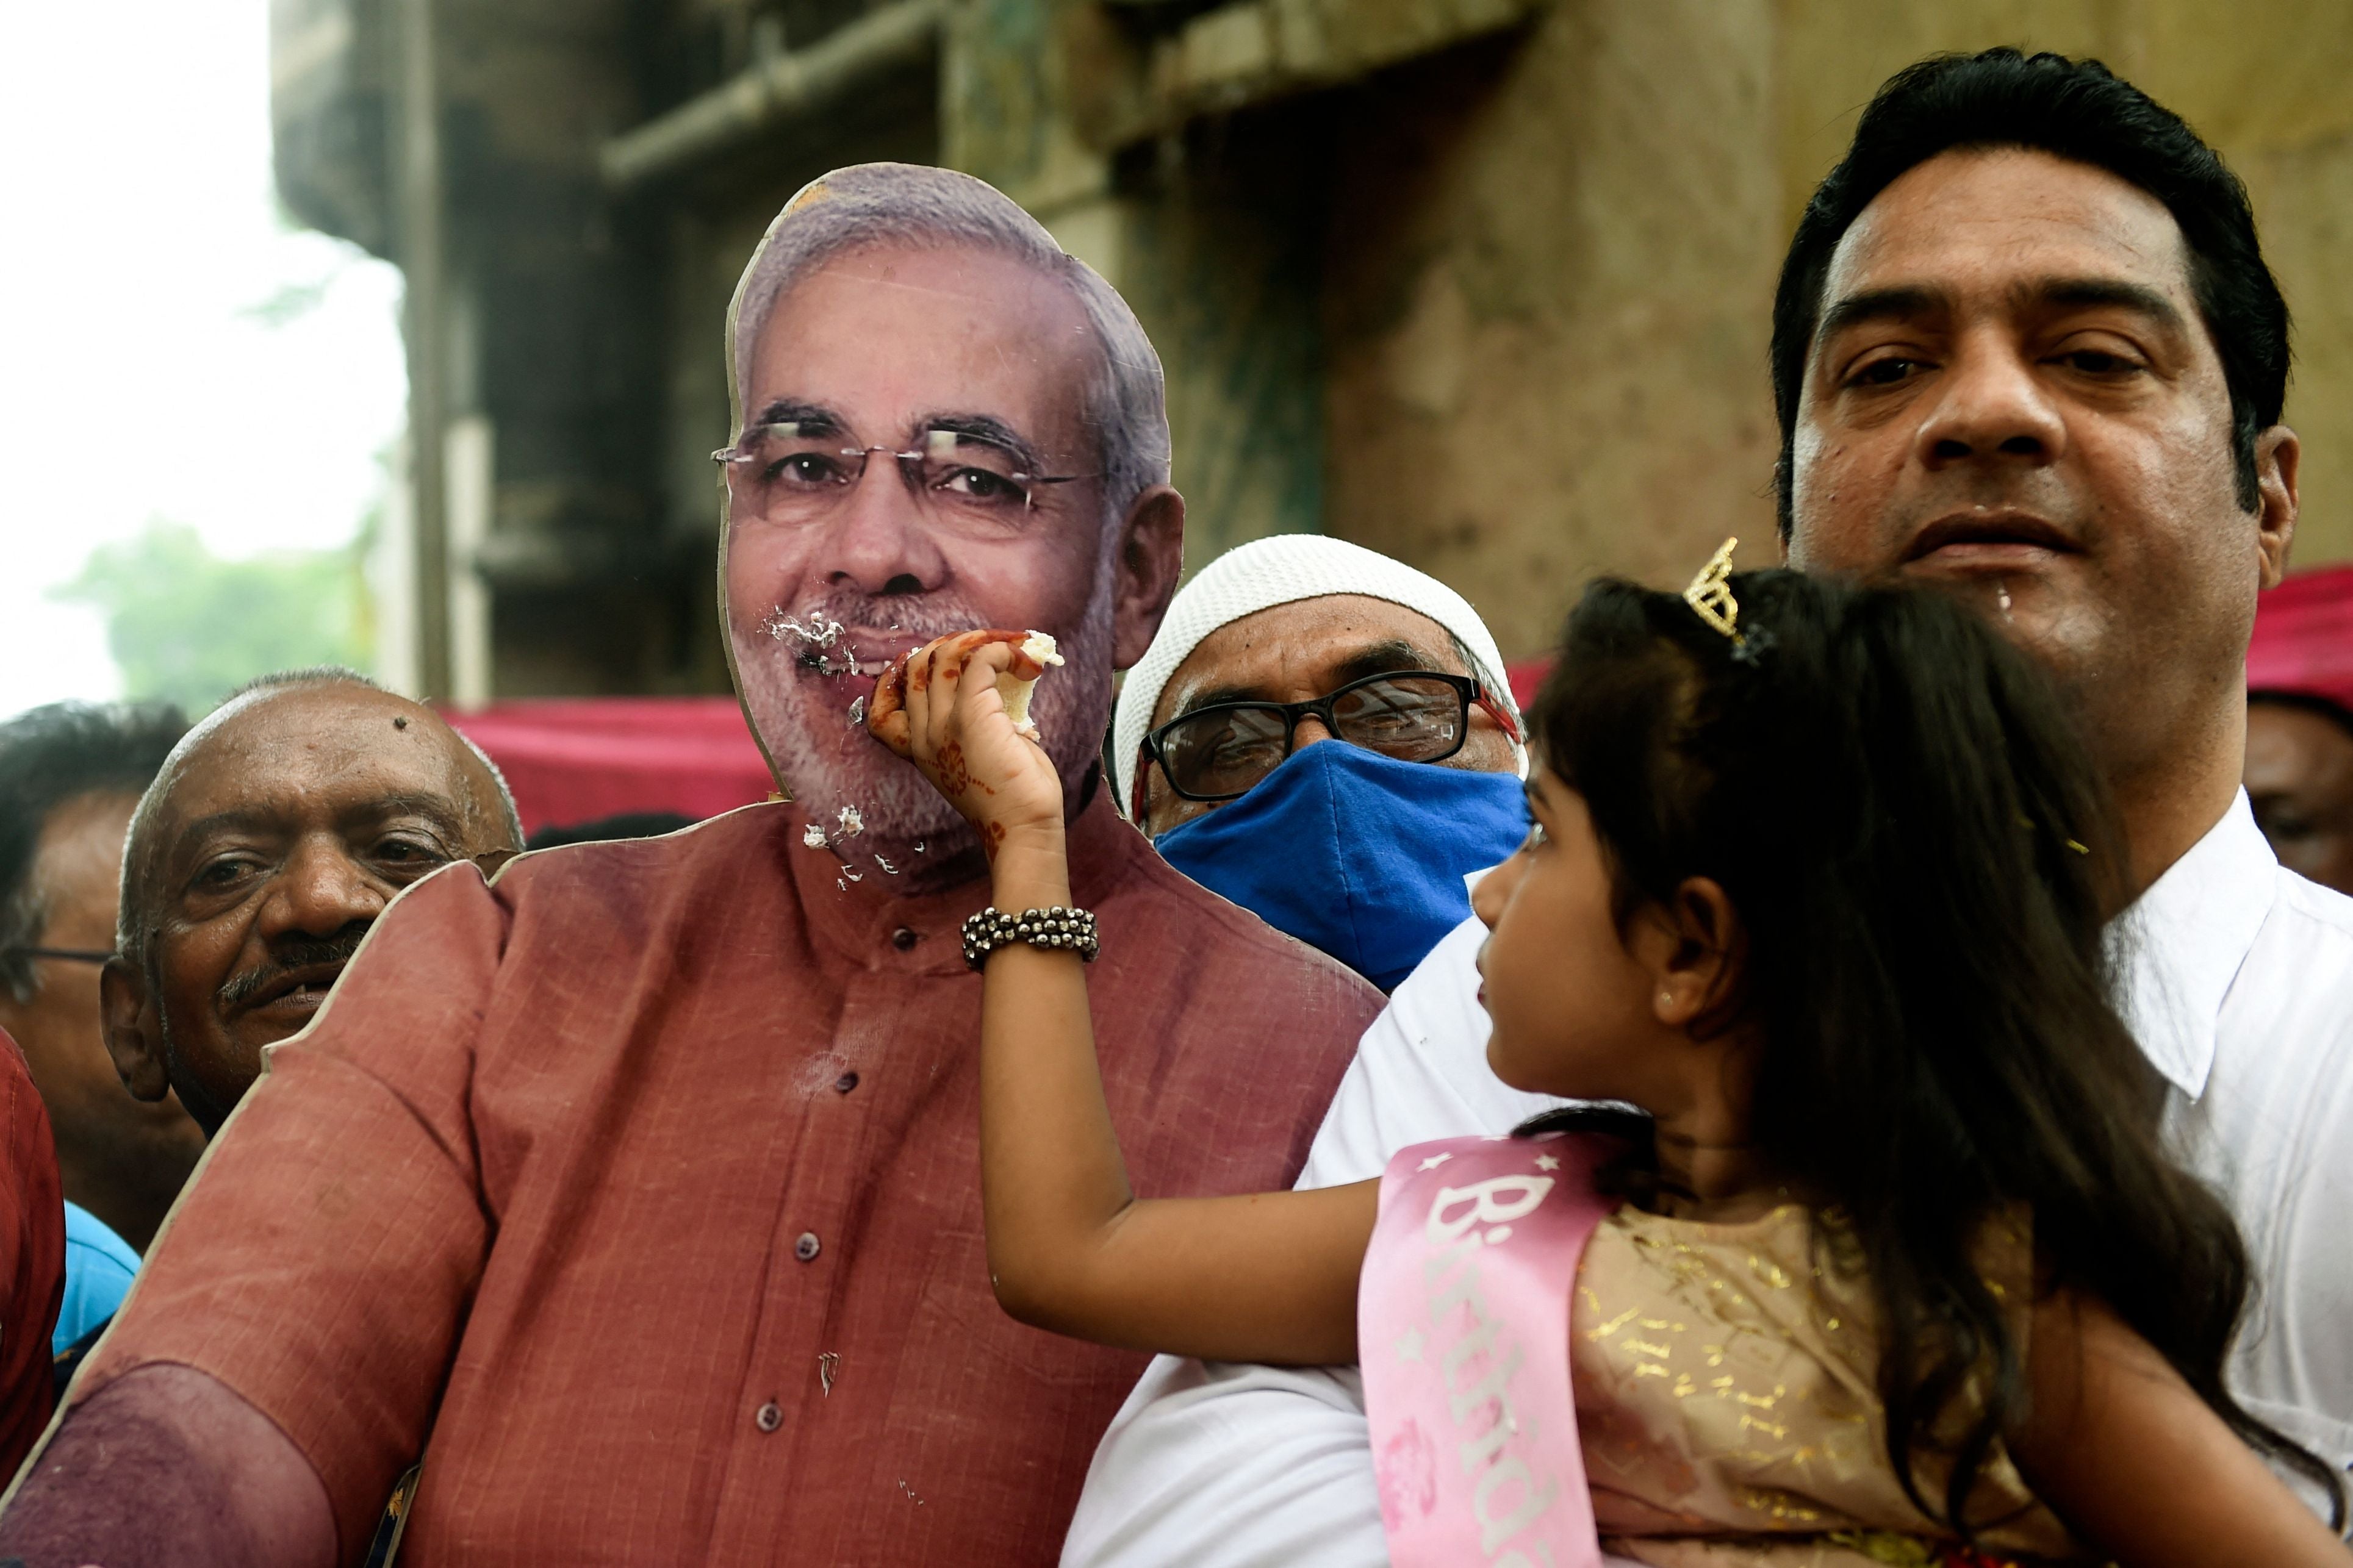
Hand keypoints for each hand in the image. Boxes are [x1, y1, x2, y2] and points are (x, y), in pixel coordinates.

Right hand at [868, 630, 1064, 851]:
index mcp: (919, 749)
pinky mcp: (970, 715)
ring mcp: (942, 724)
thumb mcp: (977, 758)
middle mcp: (923, 734)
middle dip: (951, 646)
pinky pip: (978, 660)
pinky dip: (1003, 651)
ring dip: (980, 642)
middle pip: (915, 666)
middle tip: (989, 649)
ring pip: (942, 656)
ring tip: (1012, 649)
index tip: (938, 659)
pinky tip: (1025, 665)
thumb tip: (994, 686)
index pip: (884, 703)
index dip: (905, 673)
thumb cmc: (1012, 797)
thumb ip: (970, 725)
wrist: (1022, 827)